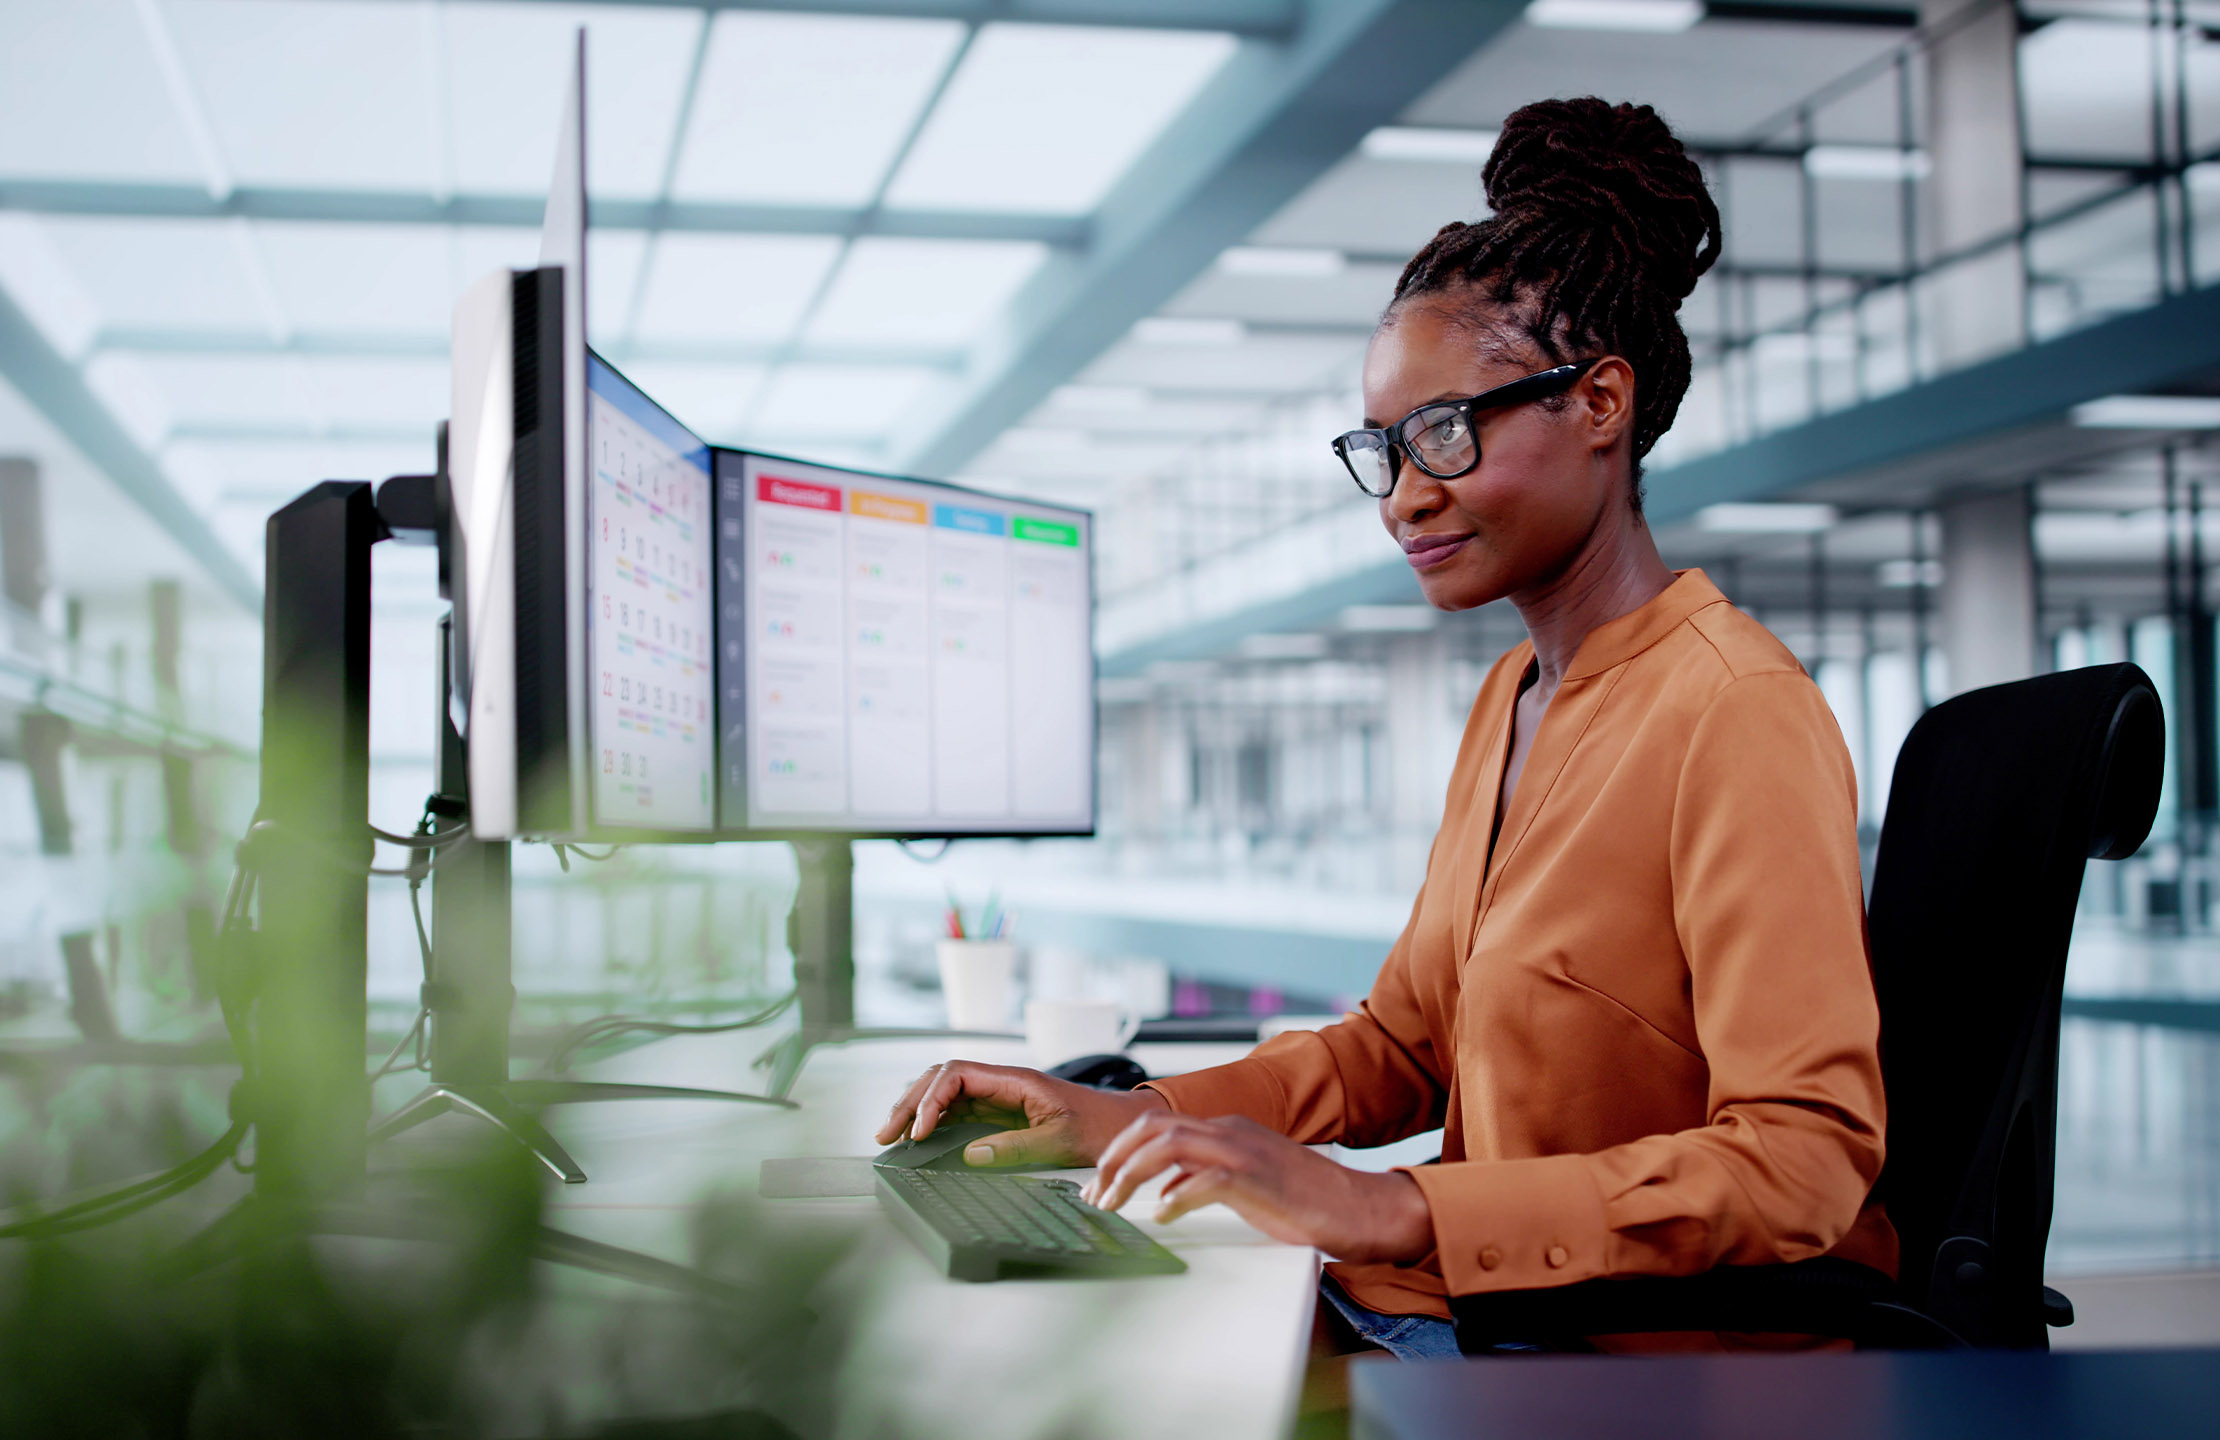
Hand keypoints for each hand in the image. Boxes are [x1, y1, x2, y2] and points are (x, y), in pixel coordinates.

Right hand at [875, 1060, 1167, 1167]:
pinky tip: (920, 1138)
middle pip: (942, 1078)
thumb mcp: (1059, 1141)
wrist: (1124, 1125)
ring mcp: (1000, 1097)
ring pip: (946, 1093)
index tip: (920, 1130)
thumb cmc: (1099, 1127)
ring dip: (917, 1110)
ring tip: (893, 1135)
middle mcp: (1002, 1083)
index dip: (931, 1099)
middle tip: (887, 1134)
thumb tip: (970, 1154)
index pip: (957, 1073)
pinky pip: (959, 1110)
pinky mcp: (1001, 1113)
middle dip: (910, 1102)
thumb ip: (1015, 1147)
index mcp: (1015, 1080)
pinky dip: (935, 1121)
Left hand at [1081, 1111, 1432, 1265]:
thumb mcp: (1246, 1184)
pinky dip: (1176, 1196)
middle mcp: (1231, 1132)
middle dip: (1114, 1157)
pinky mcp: (1258, 1179)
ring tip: (1113, 1203)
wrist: (1361, 1207)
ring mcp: (1245, 1152)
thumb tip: (1164, 1192)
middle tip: (1094, 1192)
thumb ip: (1205, 1179)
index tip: (1100, 1179)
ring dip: (1132, 1173)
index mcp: (1228, 1130)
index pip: (1158, 1125)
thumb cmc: (1308, 1200)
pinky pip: (1205, 1180)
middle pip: (1153, 1128)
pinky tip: (1163, 1214)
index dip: (1121, 1150)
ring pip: (1170, 1144)